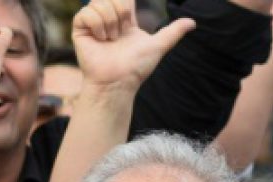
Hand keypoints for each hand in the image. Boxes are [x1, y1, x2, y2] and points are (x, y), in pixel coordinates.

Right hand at [72, 0, 194, 92]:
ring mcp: (93, 23)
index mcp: (124, 19)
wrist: (117, 81)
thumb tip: (193, 22)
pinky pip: (86, 13)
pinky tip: (100, 39)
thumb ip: (173, 32)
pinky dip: (97, 25)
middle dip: (120, 14)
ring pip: (100, 3)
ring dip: (110, 22)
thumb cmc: (136, 67)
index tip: (128, 13)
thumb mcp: (158, 46)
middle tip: (120, 34)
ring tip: (110, 40)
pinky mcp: (79, 29)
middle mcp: (108, 18)